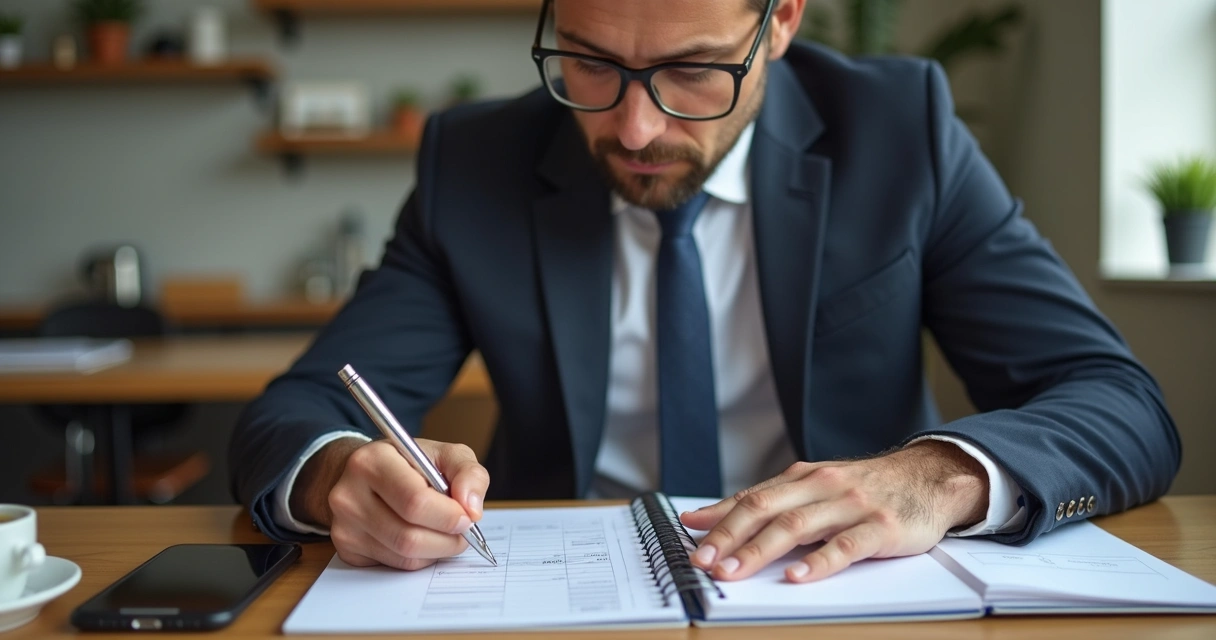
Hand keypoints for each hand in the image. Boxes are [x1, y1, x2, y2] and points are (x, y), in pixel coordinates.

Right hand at [291, 437, 488, 570]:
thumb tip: (472, 508)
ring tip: (444, 532)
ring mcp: (344, 526)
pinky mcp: (347, 550)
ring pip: (404, 557)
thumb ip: (469, 473)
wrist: (365, 474)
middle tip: (463, 531)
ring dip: (436, 551)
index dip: (449, 516)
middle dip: (447, 539)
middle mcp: (348, 495)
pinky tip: (422, 537)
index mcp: (372, 462)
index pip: (415, 502)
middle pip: (409, 537)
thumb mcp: (444, 454)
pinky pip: (394, 566)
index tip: (468, 517)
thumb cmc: (409, 464)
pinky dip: (419, 558)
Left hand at [679, 440, 987, 582]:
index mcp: (802, 478)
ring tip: (734, 570)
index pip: (752, 498)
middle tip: (704, 560)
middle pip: (767, 510)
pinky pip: (846, 546)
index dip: (719, 520)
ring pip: (797, 526)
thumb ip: (765, 501)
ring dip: (761, 550)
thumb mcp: (813, 487)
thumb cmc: (865, 488)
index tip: (690, 540)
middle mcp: (822, 487)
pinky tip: (798, 576)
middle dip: (730, 536)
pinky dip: (819, 562)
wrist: (929, 477)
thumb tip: (704, 517)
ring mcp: (851, 506)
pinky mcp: (880, 527)